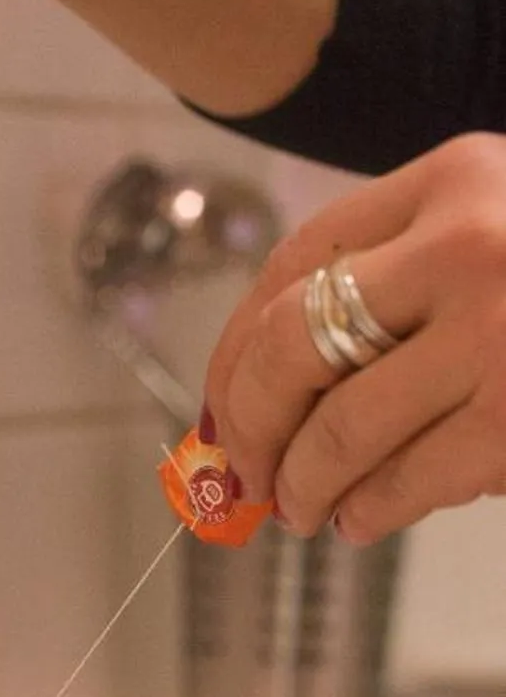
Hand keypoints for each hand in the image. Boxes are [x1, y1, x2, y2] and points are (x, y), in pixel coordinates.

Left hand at [205, 133, 505, 545]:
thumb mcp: (498, 230)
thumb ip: (400, 280)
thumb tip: (257, 396)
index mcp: (453, 177)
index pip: (293, 264)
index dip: (234, 349)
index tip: (219, 407)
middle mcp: (471, 241)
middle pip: (291, 344)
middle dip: (250, 423)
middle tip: (245, 472)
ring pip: (344, 426)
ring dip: (302, 482)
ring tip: (300, 508)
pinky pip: (415, 476)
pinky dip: (370, 508)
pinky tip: (359, 519)